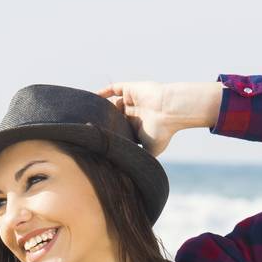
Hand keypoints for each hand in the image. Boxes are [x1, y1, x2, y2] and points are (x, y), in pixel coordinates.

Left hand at [96, 81, 210, 156]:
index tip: (98, 143)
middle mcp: (134, 113)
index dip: (111, 135)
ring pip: (114, 103)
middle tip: (91, 129)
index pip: (120, 130)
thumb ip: (139, 158)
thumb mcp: (150, 151)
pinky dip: (104, 92)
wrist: (170, 111)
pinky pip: (114, 88)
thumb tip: (128, 173)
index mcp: (138, 127)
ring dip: (104, 109)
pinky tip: (93, 96)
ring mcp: (133, 101)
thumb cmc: (162, 132)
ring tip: (93, 116)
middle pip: (115, 117)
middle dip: (105, 122)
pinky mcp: (131, 89)